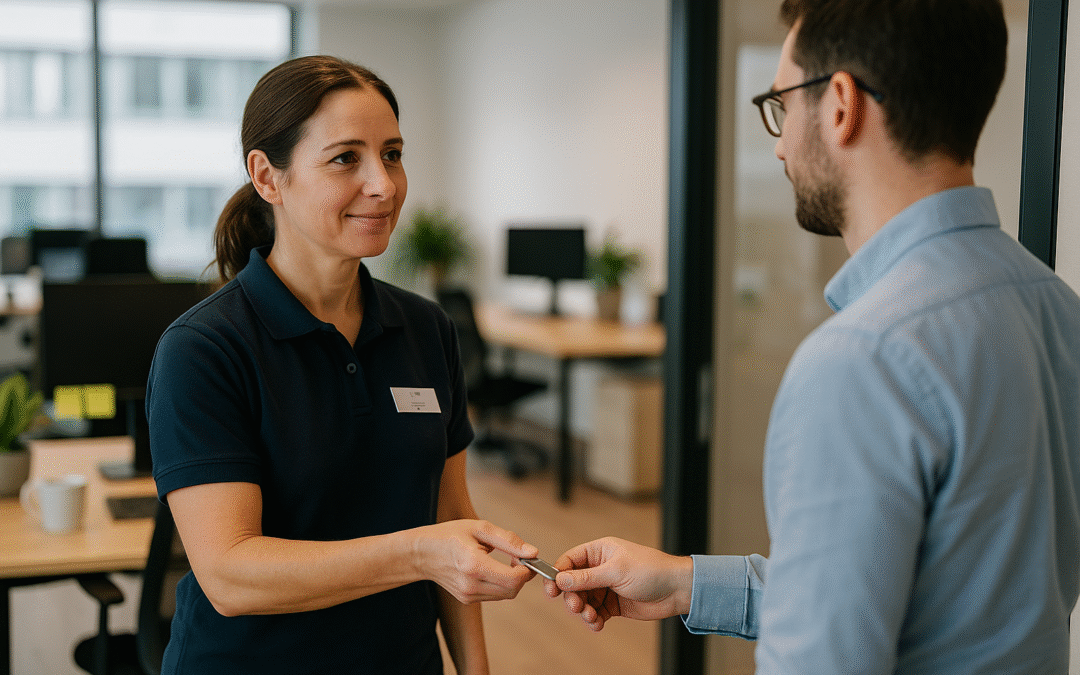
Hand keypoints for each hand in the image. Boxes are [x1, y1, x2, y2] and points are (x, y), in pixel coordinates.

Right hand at [421, 519, 537, 603]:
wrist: (422, 553)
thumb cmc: (450, 535)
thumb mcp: (480, 528)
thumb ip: (509, 540)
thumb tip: (533, 553)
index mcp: (474, 564)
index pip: (513, 579)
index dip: (527, 569)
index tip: (525, 556)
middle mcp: (470, 585)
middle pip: (512, 590)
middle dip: (523, 575)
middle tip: (518, 557)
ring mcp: (467, 595)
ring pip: (505, 595)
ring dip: (513, 580)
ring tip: (506, 561)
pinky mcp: (466, 600)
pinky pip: (494, 596)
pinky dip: (501, 584)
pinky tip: (493, 569)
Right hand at [542, 537, 692, 630]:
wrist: (676, 590)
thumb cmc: (651, 570)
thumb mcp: (616, 572)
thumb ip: (587, 577)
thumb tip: (561, 579)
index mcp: (600, 551)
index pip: (570, 561)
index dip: (558, 574)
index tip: (551, 590)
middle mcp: (600, 568)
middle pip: (573, 584)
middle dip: (572, 597)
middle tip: (577, 606)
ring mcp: (606, 587)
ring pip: (583, 600)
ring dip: (583, 610)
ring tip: (591, 617)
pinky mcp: (613, 604)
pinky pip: (595, 612)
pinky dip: (593, 619)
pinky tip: (597, 624)